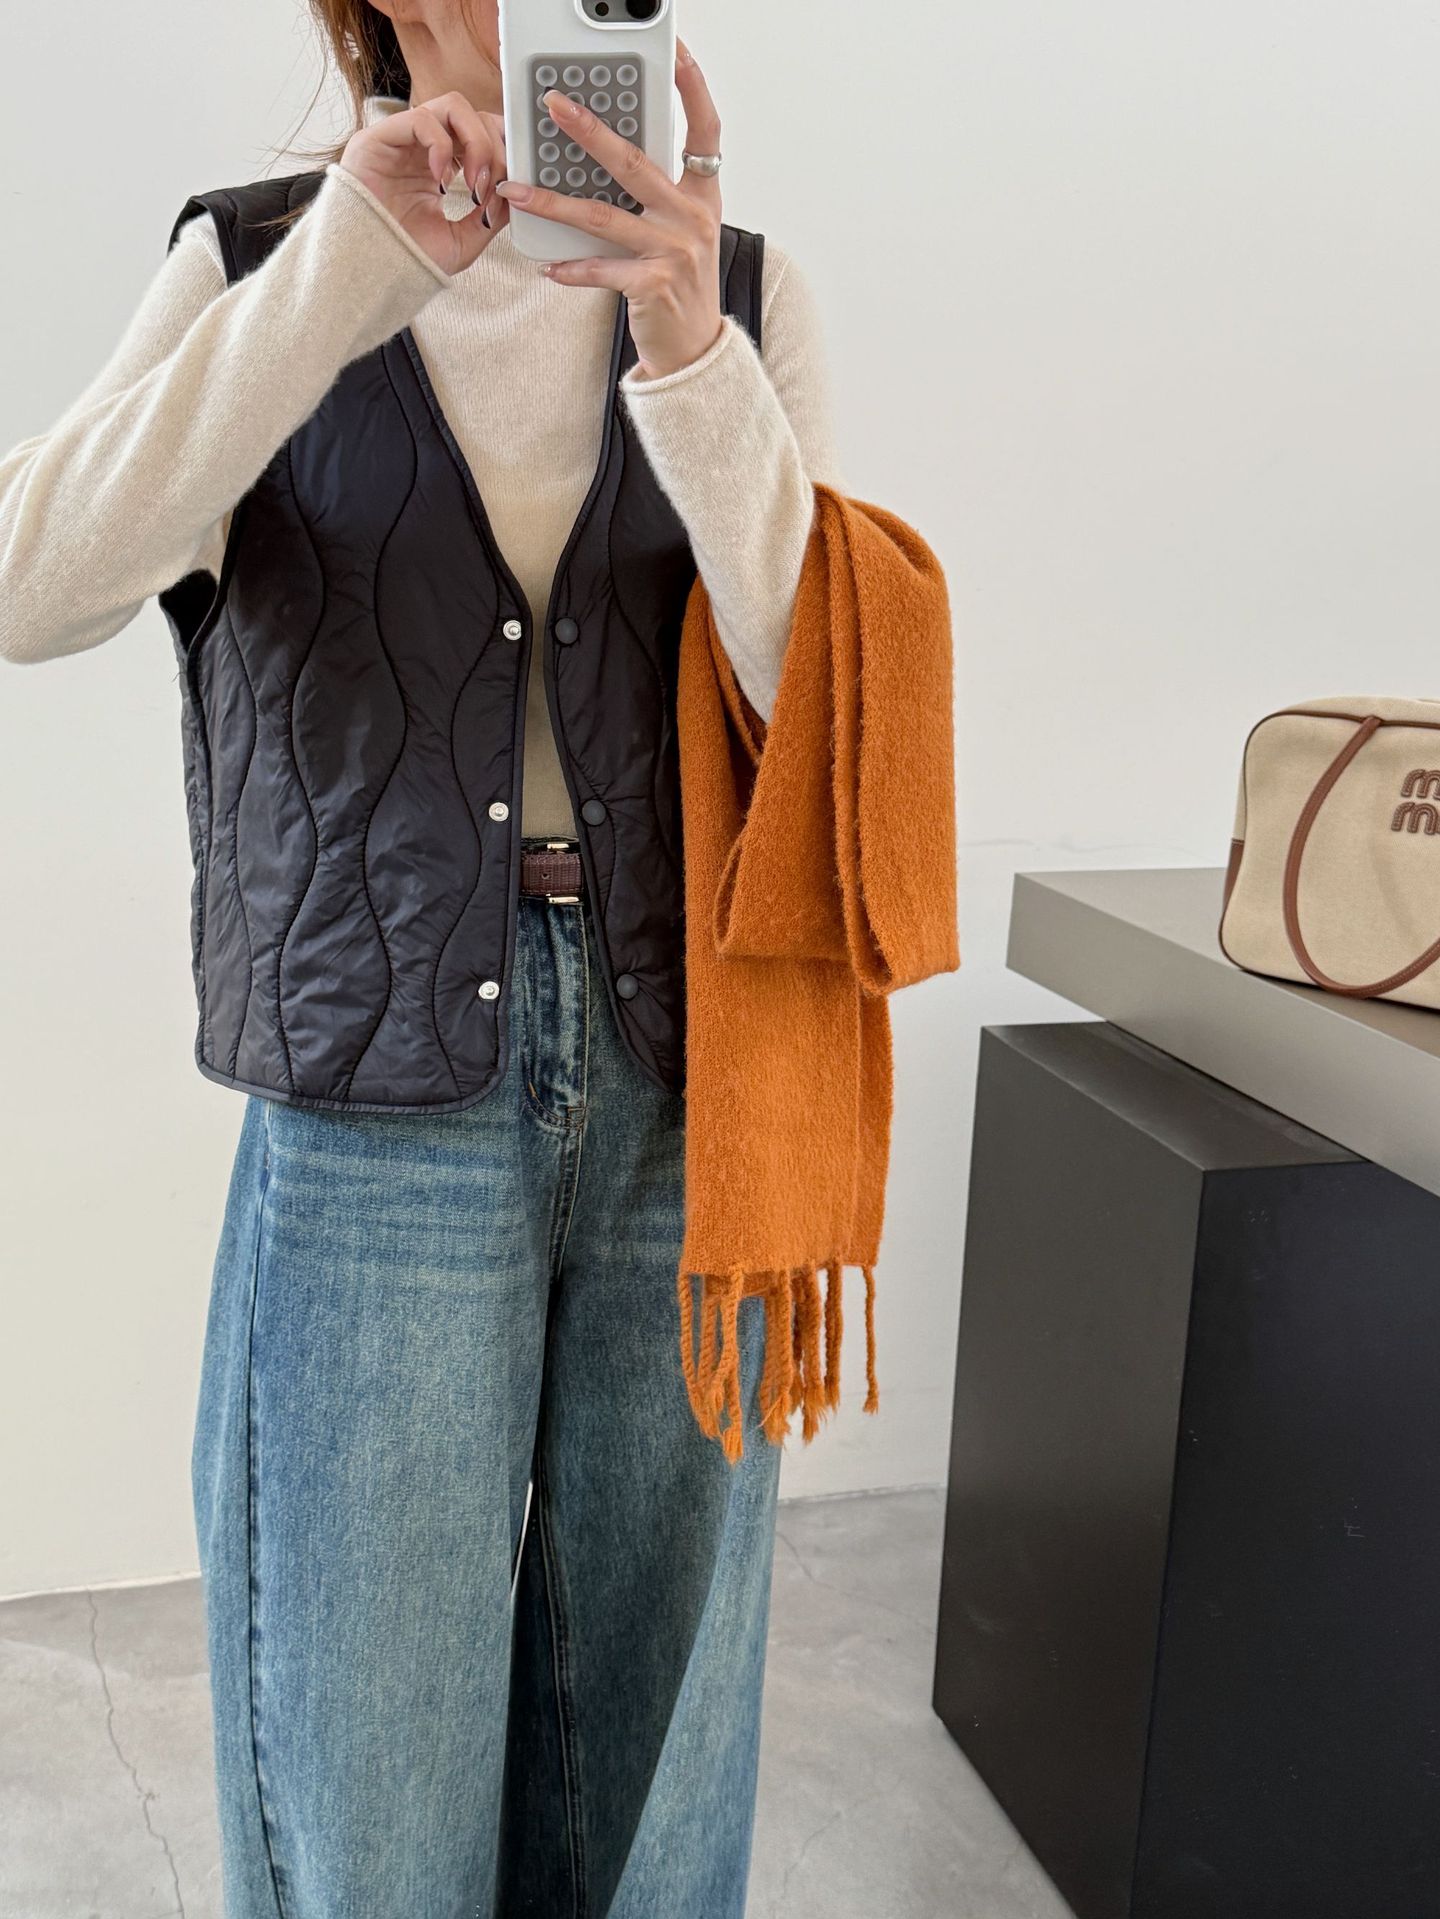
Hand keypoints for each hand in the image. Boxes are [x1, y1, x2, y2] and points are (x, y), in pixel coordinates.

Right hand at [339, 91, 510, 276]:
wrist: (373, 272)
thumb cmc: (410, 257)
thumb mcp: (465, 240)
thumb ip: (491, 214)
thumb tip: (516, 190)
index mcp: (443, 165)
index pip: (482, 132)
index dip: (504, 150)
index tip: (512, 183)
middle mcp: (424, 147)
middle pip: (474, 114)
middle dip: (495, 148)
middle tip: (493, 186)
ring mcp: (402, 139)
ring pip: (452, 106)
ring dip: (475, 142)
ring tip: (473, 183)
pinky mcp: (378, 138)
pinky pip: (422, 119)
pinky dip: (441, 146)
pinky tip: (441, 180)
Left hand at [494, 41, 724, 378]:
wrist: (696, 350)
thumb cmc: (681, 287)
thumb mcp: (681, 232)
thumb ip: (657, 195)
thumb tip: (607, 157)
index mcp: (702, 196)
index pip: (704, 131)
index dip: (692, 88)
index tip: (674, 53)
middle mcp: (692, 218)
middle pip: (634, 162)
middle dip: (589, 131)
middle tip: (554, 106)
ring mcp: (674, 252)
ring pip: (602, 216)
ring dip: (553, 203)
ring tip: (516, 190)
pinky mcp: (654, 285)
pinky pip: (601, 269)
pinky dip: (571, 269)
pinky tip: (548, 266)